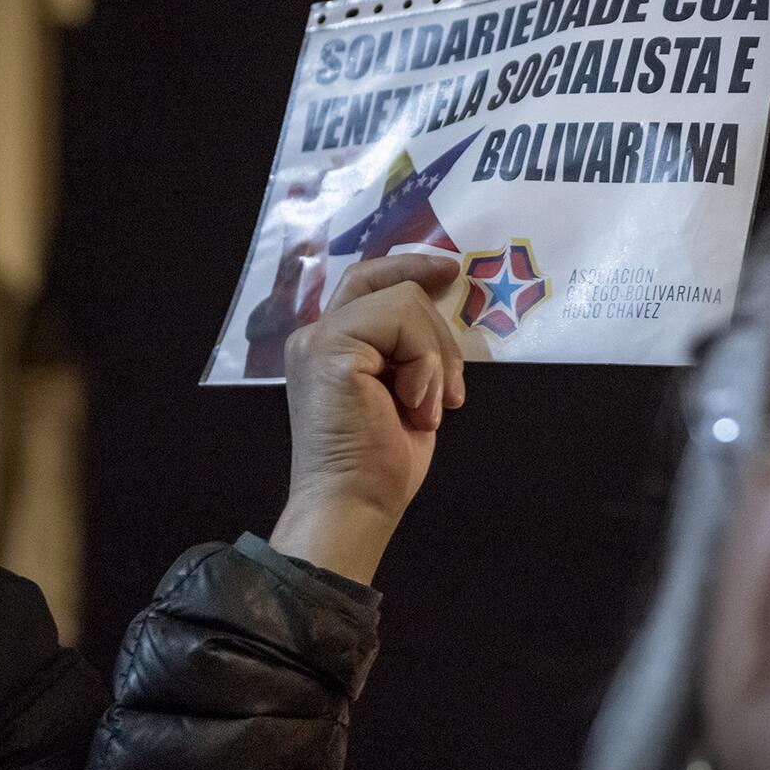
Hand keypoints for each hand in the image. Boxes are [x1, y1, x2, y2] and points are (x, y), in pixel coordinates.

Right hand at [271, 253, 464, 581]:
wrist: (355, 503)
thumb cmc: (382, 463)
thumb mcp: (406, 388)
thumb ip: (408, 348)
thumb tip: (438, 305)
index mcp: (331, 345)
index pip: (369, 282)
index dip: (409, 266)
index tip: (450, 273)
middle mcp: (316, 334)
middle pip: (388, 283)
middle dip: (436, 322)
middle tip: (453, 387)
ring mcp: (319, 338)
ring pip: (404, 300)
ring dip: (435, 355)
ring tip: (429, 407)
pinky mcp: (330, 346)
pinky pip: (400, 319)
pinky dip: (425, 361)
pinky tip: (416, 404)